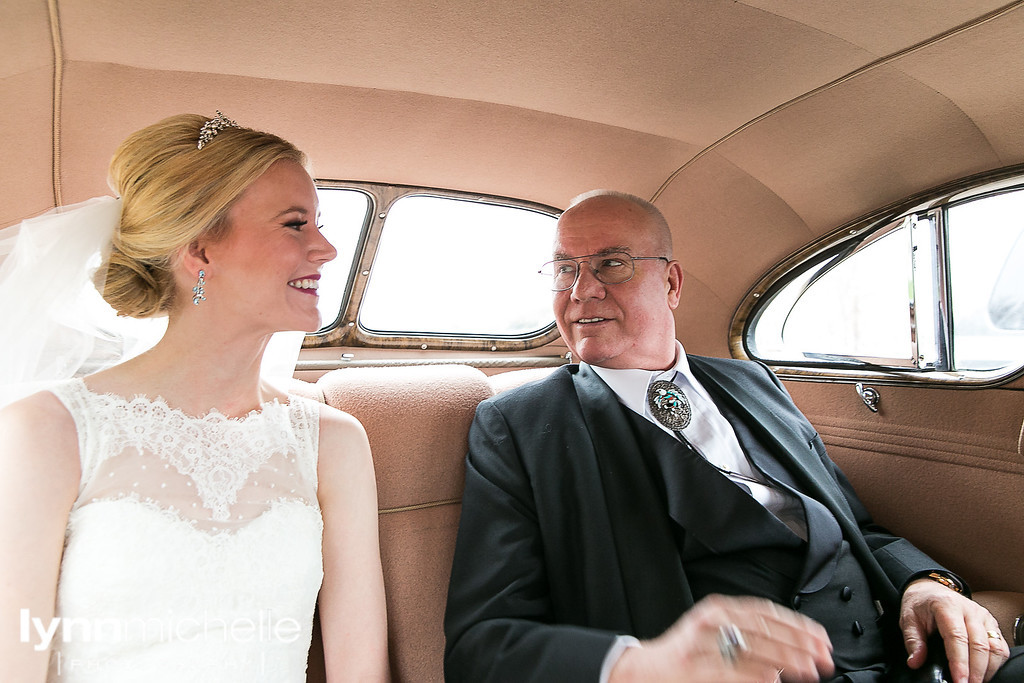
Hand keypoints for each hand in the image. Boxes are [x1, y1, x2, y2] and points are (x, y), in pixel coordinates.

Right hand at [609, 594, 833, 681]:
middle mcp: (710, 620)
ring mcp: (700, 643)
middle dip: (798, 645)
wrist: (645, 669)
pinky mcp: (693, 666)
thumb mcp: (716, 632)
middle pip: (763, 629)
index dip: (797, 626)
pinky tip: (772, 680)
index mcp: (719, 608)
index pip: (766, 612)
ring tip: (808, 671)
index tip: (821, 640)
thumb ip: (749, 634)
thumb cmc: (687, 655)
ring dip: (784, 661)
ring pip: (751, 649)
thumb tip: (795, 649)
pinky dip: (753, 676)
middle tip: (822, 659)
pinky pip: (729, 670)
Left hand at [901, 578, 1009, 682]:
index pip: (957, 637)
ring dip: (988, 670)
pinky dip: (995, 663)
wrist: (931, 589)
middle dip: (976, 671)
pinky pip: (1000, 646)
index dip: (960, 662)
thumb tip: (915, 662)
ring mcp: (984, 617)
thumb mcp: (908, 618)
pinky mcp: (992, 624)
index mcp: (947, 606)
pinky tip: (983, 673)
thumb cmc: (921, 604)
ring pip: (995, 647)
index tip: (959, 680)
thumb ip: (912, 641)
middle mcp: (970, 610)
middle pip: (980, 645)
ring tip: (975, 682)